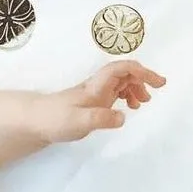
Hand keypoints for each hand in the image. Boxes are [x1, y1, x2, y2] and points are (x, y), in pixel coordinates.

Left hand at [41, 60, 166, 142]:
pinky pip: (114, 93)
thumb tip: (122, 117)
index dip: (142, 72)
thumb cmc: (55, 120)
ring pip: (120, 83)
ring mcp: (94, 94)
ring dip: (135, 89)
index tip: (158, 83)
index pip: (122, 69)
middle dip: (142, 80)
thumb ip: (101, 119)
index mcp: (96, 86)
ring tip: (141, 104)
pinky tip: (126, 109)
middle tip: (150, 97)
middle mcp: (96, 86)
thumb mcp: (79, 122)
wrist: (34, 122)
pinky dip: (125, 97)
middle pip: (124, 73)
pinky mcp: (91, 103)